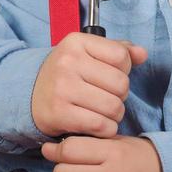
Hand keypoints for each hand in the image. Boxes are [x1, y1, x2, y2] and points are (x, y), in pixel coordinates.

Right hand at [30, 33, 147, 138]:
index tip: (111, 75)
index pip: (121, 56)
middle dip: (121, 95)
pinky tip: (98, 124)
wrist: (29, 93)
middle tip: (108, 97)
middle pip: (120, 84)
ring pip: (113, 107)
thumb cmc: (67, 73)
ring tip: (104, 111)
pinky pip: (100, 125)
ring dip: (115, 114)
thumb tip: (142, 54)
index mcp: (77, 42)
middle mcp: (68, 62)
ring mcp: (62, 88)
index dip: (124, 70)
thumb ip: (118, 50)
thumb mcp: (88, 53)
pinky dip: (106, 129)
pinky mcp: (59, 114)